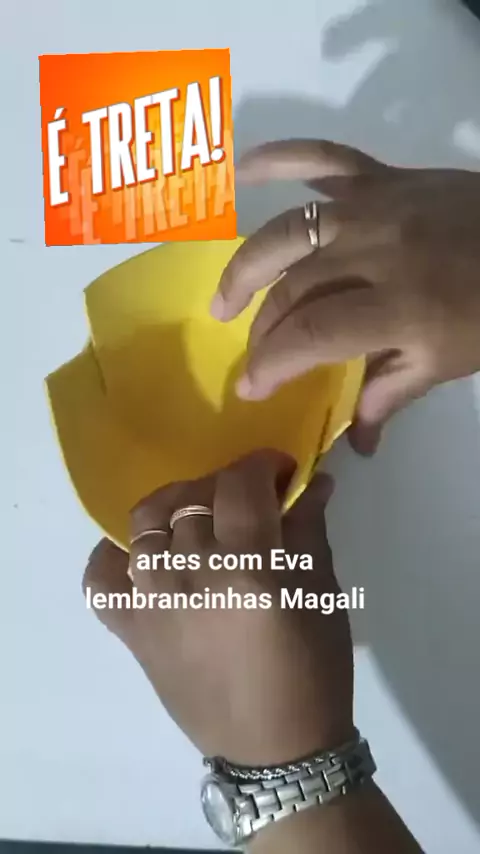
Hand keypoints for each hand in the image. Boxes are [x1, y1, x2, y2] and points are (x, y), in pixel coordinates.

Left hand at [83, 450, 353, 764]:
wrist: (275, 749)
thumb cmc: (312, 671)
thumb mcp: (322, 595)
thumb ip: (308, 530)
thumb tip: (313, 481)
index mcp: (248, 567)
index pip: (240, 483)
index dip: (261, 465)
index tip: (279, 472)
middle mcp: (191, 576)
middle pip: (193, 497)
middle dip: (225, 486)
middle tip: (247, 502)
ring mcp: (152, 602)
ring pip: (146, 524)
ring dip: (175, 510)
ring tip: (197, 523)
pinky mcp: (130, 630)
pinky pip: (102, 578)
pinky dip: (116, 558)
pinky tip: (143, 557)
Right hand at [211, 140, 479, 453]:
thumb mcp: (448, 363)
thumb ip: (391, 394)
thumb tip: (357, 442)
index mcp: (397, 305)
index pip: (310, 335)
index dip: (271, 364)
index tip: (250, 387)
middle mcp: (374, 252)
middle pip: (293, 289)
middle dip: (262, 330)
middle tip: (251, 354)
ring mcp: (374, 208)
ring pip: (288, 232)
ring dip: (247, 267)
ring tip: (224, 301)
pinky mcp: (383, 179)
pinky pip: (323, 158)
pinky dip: (282, 158)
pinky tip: (244, 167)